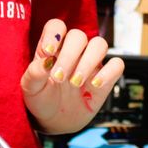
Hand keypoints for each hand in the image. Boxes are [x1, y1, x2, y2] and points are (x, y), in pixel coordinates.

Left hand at [21, 20, 123, 134]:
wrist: (55, 121)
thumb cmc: (42, 100)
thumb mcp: (30, 90)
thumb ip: (33, 74)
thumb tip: (45, 62)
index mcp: (53, 48)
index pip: (57, 26)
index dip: (54, 33)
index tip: (48, 52)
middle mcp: (74, 51)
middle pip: (78, 35)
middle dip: (69, 55)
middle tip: (59, 77)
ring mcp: (91, 63)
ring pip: (100, 44)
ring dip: (88, 62)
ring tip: (75, 83)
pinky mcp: (106, 77)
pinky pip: (116, 65)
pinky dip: (108, 73)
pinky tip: (94, 85)